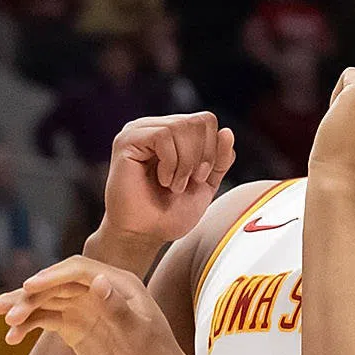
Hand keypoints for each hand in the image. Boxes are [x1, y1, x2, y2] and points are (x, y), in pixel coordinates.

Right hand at [0, 256, 191, 354]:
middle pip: (56, 285)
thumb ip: (117, 309)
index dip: (51, 277)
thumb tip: (97, 281)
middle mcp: (98, 290)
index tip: (28, 288)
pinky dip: (28, 326)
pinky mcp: (76, 328)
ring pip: (47, 301)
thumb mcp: (139, 335)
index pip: (77, 271)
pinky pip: (47, 321)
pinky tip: (11, 337)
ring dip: (22, 308)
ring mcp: (85, 309)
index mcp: (116, 283)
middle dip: (26, 294)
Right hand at [98, 112, 238, 254]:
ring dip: (185, 163)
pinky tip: (162, 179)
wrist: (143, 235)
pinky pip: (163, 135)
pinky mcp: (127, 140)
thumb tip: (227, 131)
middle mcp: (154, 126)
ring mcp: (139, 130)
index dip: (212, 149)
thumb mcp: (205, 184)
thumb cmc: (168, 213)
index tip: (200, 178)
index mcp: (172, 133)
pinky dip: (171, 162)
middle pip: (198, 121)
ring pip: (181, 126)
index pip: (206, 120)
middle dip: (201, 156)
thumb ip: (219, 160)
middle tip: (187, 181)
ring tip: (173, 184)